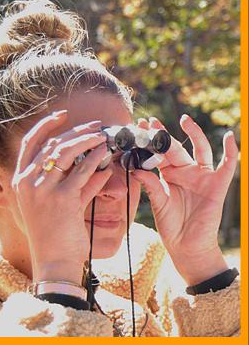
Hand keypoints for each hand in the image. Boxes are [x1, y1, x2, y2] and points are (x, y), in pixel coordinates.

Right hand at [11, 110, 111, 283]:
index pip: (30, 142)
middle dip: (76, 131)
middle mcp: (28, 181)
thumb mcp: (54, 204)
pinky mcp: (62, 199)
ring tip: (103, 136)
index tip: (62, 115)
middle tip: (96, 126)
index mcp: (21, 180)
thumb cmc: (53, 233)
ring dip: (88, 141)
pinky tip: (106, 156)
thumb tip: (96, 166)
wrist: (53, 261)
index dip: (46, 125)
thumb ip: (73, 183)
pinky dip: (96, 160)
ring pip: (67, 153)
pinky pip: (83, 172)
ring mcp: (43, 190)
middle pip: (53, 144)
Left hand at [132, 115, 237, 284]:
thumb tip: (135, 168)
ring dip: (194, 134)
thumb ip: (149, 184)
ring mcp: (202, 176)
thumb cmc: (170, 224)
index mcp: (169, 174)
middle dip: (164, 135)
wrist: (186, 245)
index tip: (140, 126)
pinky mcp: (217, 185)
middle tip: (152, 123)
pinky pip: (226, 166)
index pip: (159, 153)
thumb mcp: (157, 202)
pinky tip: (228, 137)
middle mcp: (185, 172)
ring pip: (200, 149)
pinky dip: (230, 151)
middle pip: (175, 148)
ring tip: (184, 120)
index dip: (150, 141)